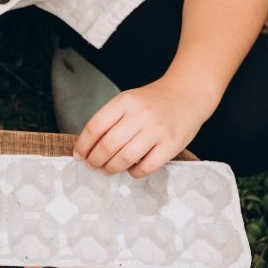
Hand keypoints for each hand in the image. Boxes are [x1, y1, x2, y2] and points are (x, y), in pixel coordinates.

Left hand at [72, 77, 216, 176]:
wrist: (187, 94)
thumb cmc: (153, 101)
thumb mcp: (129, 100)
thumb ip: (110, 119)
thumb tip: (88, 146)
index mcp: (125, 101)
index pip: (96, 126)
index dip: (83, 144)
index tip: (79, 154)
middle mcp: (140, 114)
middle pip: (108, 144)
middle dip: (95, 160)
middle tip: (92, 165)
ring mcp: (157, 130)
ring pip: (125, 157)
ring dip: (111, 168)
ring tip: (108, 169)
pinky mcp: (172, 144)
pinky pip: (147, 166)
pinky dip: (134, 172)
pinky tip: (131, 169)